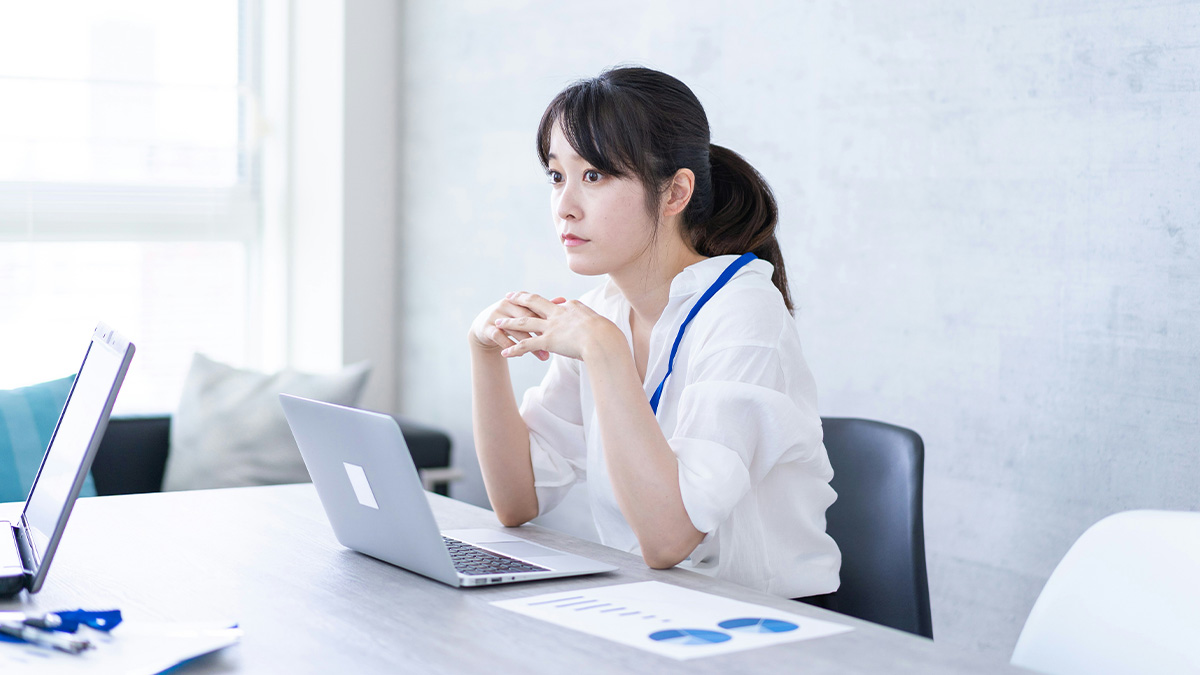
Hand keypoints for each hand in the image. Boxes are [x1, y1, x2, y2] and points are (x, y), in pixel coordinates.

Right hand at [469, 294, 565, 361]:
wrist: (485, 326)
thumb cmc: (512, 319)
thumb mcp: (526, 312)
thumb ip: (543, 307)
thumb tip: (563, 299)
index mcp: (519, 299)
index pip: (535, 308)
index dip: (548, 319)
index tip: (563, 331)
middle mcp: (507, 304)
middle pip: (526, 318)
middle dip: (541, 333)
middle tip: (556, 347)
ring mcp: (495, 315)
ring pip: (515, 330)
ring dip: (529, 345)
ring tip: (544, 357)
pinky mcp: (487, 327)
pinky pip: (500, 337)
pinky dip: (511, 346)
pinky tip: (520, 355)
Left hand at [495, 292, 621, 360]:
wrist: (604, 341)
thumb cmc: (608, 335)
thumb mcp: (601, 323)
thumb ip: (593, 321)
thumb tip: (596, 325)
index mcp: (571, 307)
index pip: (556, 304)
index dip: (547, 303)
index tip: (539, 302)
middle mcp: (558, 313)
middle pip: (534, 302)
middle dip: (520, 298)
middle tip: (509, 296)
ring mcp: (552, 326)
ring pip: (525, 321)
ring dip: (510, 322)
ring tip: (497, 322)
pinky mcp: (548, 341)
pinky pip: (526, 344)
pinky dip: (514, 348)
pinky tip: (504, 352)